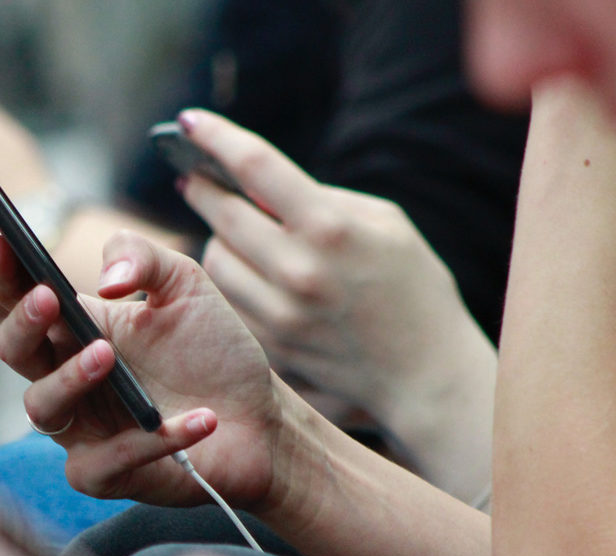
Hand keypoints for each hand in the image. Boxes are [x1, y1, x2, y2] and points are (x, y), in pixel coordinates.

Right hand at [0, 230, 307, 510]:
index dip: (4, 273)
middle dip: (23, 324)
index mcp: (78, 328)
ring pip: (42, 407)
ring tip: (107, 354)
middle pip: (15, 352)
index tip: (3, 242)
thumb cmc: (215, 352)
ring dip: (70, 378)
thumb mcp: (186, 285)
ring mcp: (83, 428)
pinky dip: (152, 440)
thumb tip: (105, 277)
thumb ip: (143, 257)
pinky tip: (202, 419)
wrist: (263, 420)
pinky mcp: (107, 474)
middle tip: (48, 299)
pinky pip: (106, 461)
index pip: (23, 299)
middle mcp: (69, 377)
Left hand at [176, 109, 493, 431]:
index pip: (254, 166)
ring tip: (229, 228)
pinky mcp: (270, 346)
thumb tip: (262, 186)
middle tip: (192, 177)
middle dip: (202, 190)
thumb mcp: (386, 223)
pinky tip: (245, 270)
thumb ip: (324, 199)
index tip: (188, 122)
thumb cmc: (414, 287)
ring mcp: (280, 313)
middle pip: (222, 215)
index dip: (214, 137)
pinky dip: (232, 279)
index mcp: (330, 227)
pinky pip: (228, 300)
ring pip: (215, 260)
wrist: (427, 373)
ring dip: (217, 238)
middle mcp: (298, 270)